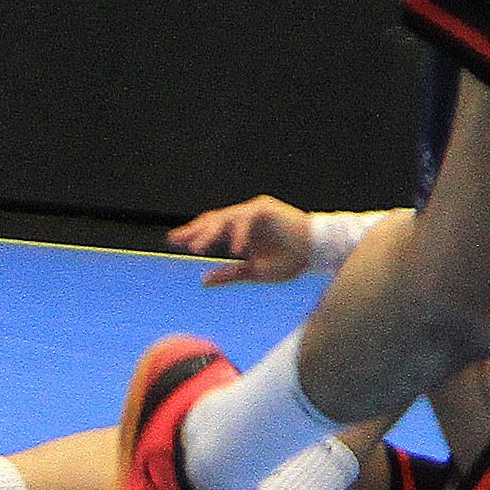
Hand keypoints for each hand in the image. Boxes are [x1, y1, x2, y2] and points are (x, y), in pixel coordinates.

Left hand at [169, 194, 317, 283]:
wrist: (316, 254)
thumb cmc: (289, 261)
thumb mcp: (253, 272)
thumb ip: (230, 274)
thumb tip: (203, 280)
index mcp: (240, 232)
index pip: (212, 229)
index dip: (193, 234)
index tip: (173, 242)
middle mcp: (244, 218)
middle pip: (213, 220)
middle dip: (194, 231)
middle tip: (177, 241)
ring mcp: (254, 211)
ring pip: (225, 218)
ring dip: (210, 233)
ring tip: (197, 248)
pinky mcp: (265, 209)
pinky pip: (245, 219)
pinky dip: (238, 233)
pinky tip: (233, 249)